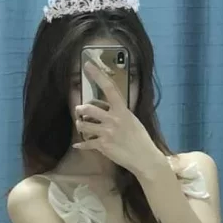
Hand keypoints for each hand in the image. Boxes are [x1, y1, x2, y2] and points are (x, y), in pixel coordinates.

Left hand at [75, 59, 159, 174]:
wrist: (144, 158)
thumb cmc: (140, 139)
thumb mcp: (133, 120)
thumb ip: (120, 113)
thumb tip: (110, 108)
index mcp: (122, 110)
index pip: (109, 88)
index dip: (97, 75)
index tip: (87, 65)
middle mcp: (113, 119)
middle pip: (88, 109)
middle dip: (80, 110)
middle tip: (79, 111)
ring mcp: (107, 133)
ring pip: (83, 125)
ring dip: (80, 125)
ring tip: (81, 125)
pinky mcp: (103, 146)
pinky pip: (86, 143)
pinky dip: (81, 145)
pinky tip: (78, 145)